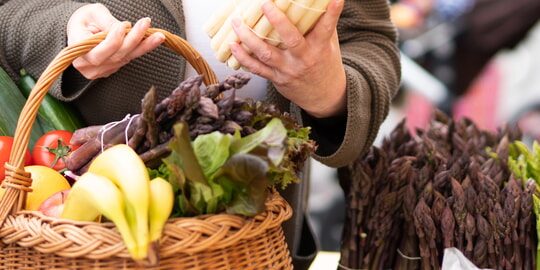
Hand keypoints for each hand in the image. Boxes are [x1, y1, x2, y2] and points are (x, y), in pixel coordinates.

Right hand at [67, 4, 164, 78]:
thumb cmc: (85, 19)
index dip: (112, 41)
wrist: (82, 29)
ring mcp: (102, 69)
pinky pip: (131, 57)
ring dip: (144, 45)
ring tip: (158, 35)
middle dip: (133, 39)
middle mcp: (89, 65)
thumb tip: (125, 29)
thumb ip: (106, 21)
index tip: (123, 26)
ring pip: (126, 57)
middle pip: (116, 55)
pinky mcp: (114, 67)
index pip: (97, 53)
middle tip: (145, 24)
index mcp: (77, 52)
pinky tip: (155, 39)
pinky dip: (144, 47)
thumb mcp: (92, 14)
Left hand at [230, 0, 346, 117]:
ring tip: (236, 22)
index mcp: (320, 48)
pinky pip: (257, 68)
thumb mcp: (329, 44)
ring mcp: (288, 70)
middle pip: (291, 40)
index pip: (326, 28)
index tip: (335, 0)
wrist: (323, 95)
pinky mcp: (277, 78)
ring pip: (266, 54)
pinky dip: (243, 57)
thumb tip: (316, 1)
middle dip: (277, 21)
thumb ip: (321, 24)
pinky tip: (233, 45)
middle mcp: (304, 59)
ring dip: (248, 37)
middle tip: (265, 5)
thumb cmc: (324, 63)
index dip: (331, 13)